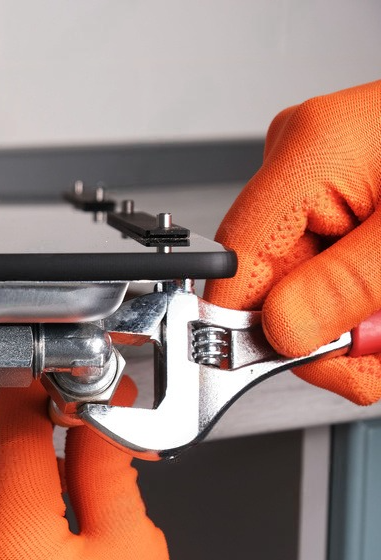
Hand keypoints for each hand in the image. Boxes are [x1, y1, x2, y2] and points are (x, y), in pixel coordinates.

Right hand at [205, 80, 380, 403]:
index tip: (307, 363)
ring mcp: (323, 174)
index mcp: (312, 152)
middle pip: (273, 281)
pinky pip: (332, 264)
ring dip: (359, 322)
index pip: (237, 266)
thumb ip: (348, 289)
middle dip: (332, 331)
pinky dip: (368, 298)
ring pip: (306, 283)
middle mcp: (304, 157)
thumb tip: (281, 332)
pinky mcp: (346, 191)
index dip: (258, 329)